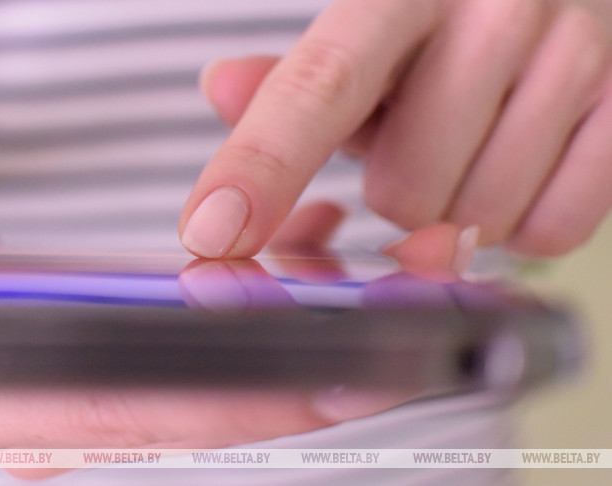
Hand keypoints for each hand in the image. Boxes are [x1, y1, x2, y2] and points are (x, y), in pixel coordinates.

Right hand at [0, 212, 471, 480]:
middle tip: (420, 316)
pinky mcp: (120, 360)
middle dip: (318, 374)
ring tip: (411, 279)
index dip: (232, 398)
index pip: (128, 411)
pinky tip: (325, 256)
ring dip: (324, 339)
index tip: (337, 374)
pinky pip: (222, 352)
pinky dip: (285, 310)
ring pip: (231, 385)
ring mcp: (95, 392)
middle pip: (205, 412)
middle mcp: (54, 411)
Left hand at [180, 0, 611, 258]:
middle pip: (404, 191)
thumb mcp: (366, 32)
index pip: (321, 85)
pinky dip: (521, 221)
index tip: (213, 232)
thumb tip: (222, 89)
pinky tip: (516, 164)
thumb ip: (294, 76)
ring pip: (474, 223)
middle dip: (395, 189)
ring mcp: (575, 57)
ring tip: (470, 143)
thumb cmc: (448, 21)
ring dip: (455, 210)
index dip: (262, 165)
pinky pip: (549, 232)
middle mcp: (496, 10)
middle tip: (418, 139)